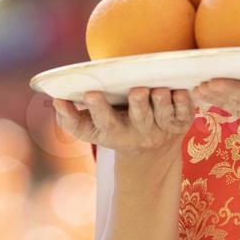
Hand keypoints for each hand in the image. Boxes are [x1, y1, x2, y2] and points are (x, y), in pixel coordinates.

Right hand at [52, 87, 196, 155]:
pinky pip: (185, 114)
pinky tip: (182, 91)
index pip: (104, 122)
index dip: (97, 109)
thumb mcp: (92, 129)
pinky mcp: (181, 123)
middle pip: (139, 119)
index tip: (91, 93)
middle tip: (136, 90)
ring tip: (159, 90)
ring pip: (163, 116)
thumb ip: (71, 118)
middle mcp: (139, 132)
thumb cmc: (114, 128)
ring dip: (162, 103)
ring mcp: (162, 129)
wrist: (151, 150)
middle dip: (138, 106)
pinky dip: (185, 103)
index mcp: (115, 132)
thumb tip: (54, 101)